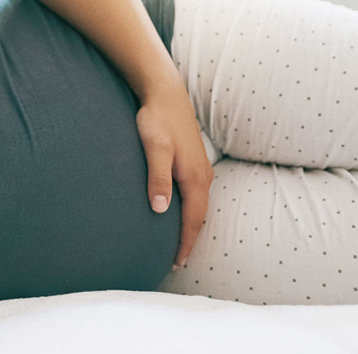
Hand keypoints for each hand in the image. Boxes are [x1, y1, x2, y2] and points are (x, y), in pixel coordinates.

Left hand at [135, 83, 213, 270]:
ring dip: (190, 224)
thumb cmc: (157, 119)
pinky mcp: (195, 162)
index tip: (176, 263)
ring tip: (178, 242)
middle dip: (189, 239)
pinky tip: (179, 212)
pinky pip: (196, 194)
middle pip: (199, 216)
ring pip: (199, 205)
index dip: (185, 243)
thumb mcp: (154, 148)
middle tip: (176, 261)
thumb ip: (157, 178)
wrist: (165, 93)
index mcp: (195, 178)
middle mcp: (204, 176)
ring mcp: (202, 169)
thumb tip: (160, 209)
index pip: (193, 220)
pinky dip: (190, 209)